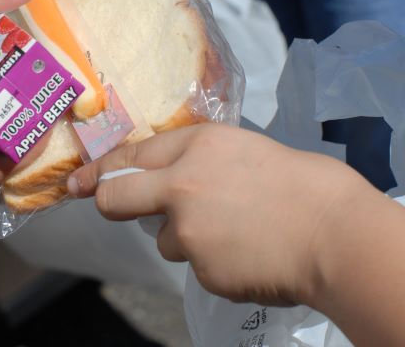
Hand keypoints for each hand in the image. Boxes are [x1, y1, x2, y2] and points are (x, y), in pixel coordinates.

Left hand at [67, 124, 372, 305]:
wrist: (335, 233)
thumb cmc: (300, 184)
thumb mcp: (242, 149)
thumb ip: (197, 161)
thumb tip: (166, 177)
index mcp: (197, 145)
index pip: (132, 154)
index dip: (100, 168)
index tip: (79, 181)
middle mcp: (181, 184)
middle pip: (113, 198)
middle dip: (103, 201)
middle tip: (103, 203)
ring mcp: (188, 230)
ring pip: (166, 239)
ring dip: (186, 238)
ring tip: (234, 231)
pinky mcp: (202, 268)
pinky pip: (197, 265)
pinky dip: (214, 262)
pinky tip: (246, 253)